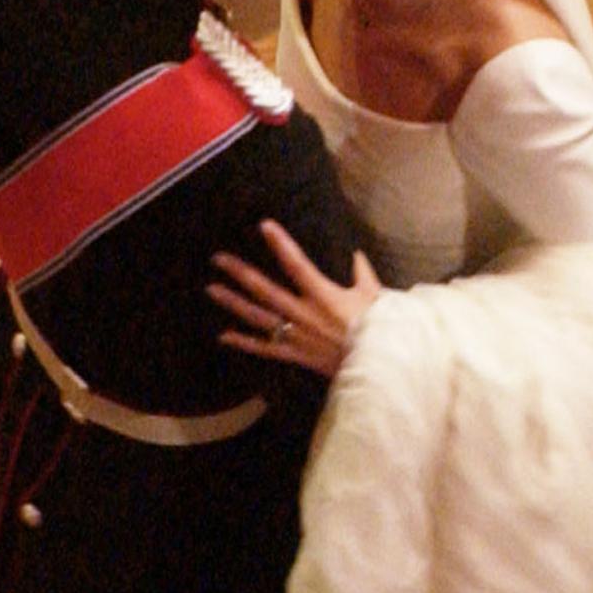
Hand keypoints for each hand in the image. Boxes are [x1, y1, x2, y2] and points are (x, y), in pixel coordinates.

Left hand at [211, 221, 379, 377]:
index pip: (297, 263)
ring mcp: (297, 335)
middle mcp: (304, 313)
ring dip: (234, 303)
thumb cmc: (380, 330)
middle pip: (265, 290)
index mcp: (323, 295)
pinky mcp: (296, 355)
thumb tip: (356, 255)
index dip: (280, 244)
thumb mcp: (375, 296)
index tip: (264, 226)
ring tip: (212, 289)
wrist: (379, 366)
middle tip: (218, 259)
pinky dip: (244, 342)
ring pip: (258, 317)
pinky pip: (265, 348)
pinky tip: (224, 335)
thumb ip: (363, 273)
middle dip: (240, 273)